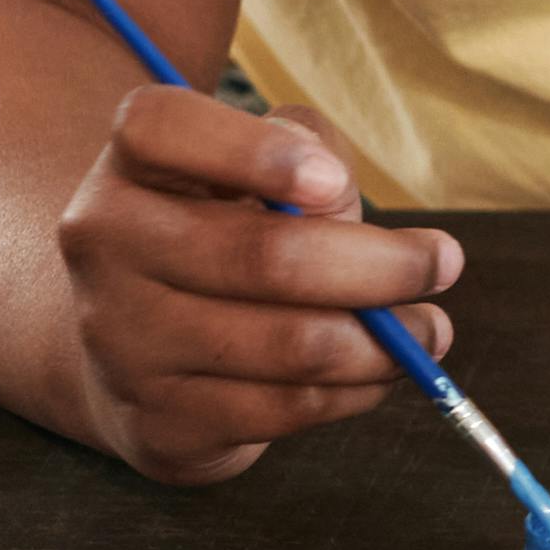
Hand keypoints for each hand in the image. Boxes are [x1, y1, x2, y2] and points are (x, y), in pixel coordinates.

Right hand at [51, 84, 462, 484]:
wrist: (138, 348)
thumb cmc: (225, 235)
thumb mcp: (257, 167)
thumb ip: (307, 149)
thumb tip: (335, 201)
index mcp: (127, 163)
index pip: (161, 128)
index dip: (255, 151)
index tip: (339, 183)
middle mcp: (104, 245)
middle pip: (264, 255)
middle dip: (383, 265)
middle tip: (445, 262)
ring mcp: (121, 341)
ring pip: (290, 345)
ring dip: (386, 340)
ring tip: (430, 328)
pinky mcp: (158, 421)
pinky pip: (285, 409)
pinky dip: (355, 390)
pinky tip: (382, 371)